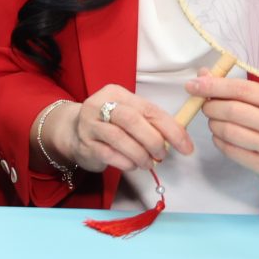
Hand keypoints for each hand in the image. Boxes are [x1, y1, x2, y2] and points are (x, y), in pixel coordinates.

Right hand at [55, 84, 192, 175]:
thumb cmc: (109, 123)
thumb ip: (150, 122)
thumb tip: (180, 139)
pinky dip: (126, 162)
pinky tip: (132, 165)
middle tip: (162, 155)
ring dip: (140, 154)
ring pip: (120, 138)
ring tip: (149, 163)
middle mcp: (100, 104)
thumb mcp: (129, 115)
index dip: (171, 129)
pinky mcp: (84, 144)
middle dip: (153, 141)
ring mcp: (89, 124)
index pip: (149, 109)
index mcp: (116, 93)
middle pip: (132, 120)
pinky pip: (109, 154)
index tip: (186, 146)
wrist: (73, 132)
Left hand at [188, 75, 258, 185]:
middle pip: (234, 111)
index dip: (214, 86)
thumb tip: (203, 75)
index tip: (193, 84)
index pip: (243, 90)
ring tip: (215, 120)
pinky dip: (218, 140)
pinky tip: (222, 135)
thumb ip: (241, 88)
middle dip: (211, 106)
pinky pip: (231, 151)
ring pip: (229, 132)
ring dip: (213, 124)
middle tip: (205, 105)